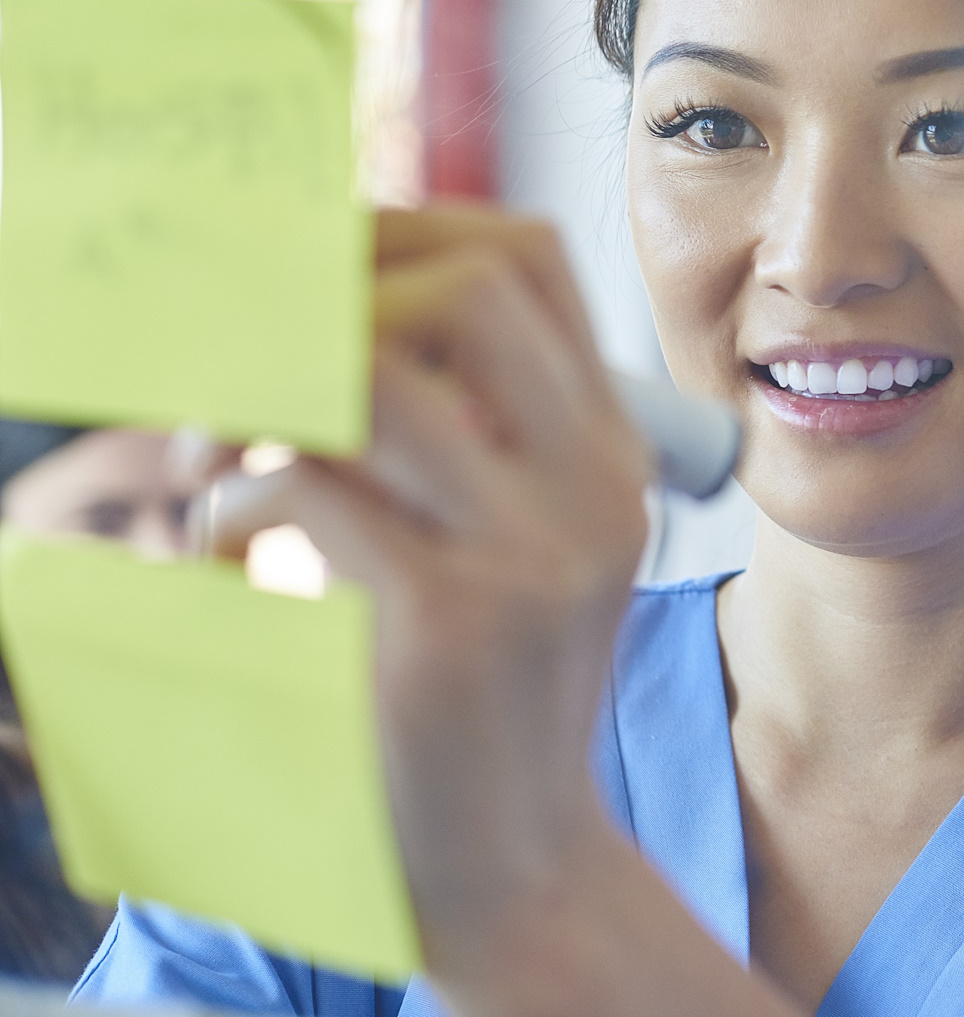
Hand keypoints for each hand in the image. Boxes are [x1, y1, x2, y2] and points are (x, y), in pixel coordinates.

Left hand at [205, 206, 787, 1016]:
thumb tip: (329, 307)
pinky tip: (226, 555)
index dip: (405, 225)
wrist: (512, 870)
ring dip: (263, 393)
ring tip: (219, 456)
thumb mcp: (515, 548)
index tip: (308, 268)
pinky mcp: (448, 623)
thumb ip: (465, 439)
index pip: (530, 258)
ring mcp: (532, 553)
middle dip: (330, 290)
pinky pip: (307, 491)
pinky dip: (232, 505)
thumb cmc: (479, 702)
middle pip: (466, 283)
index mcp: (611, 455)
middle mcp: (592, 487)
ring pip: (379, 371)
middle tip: (246, 355)